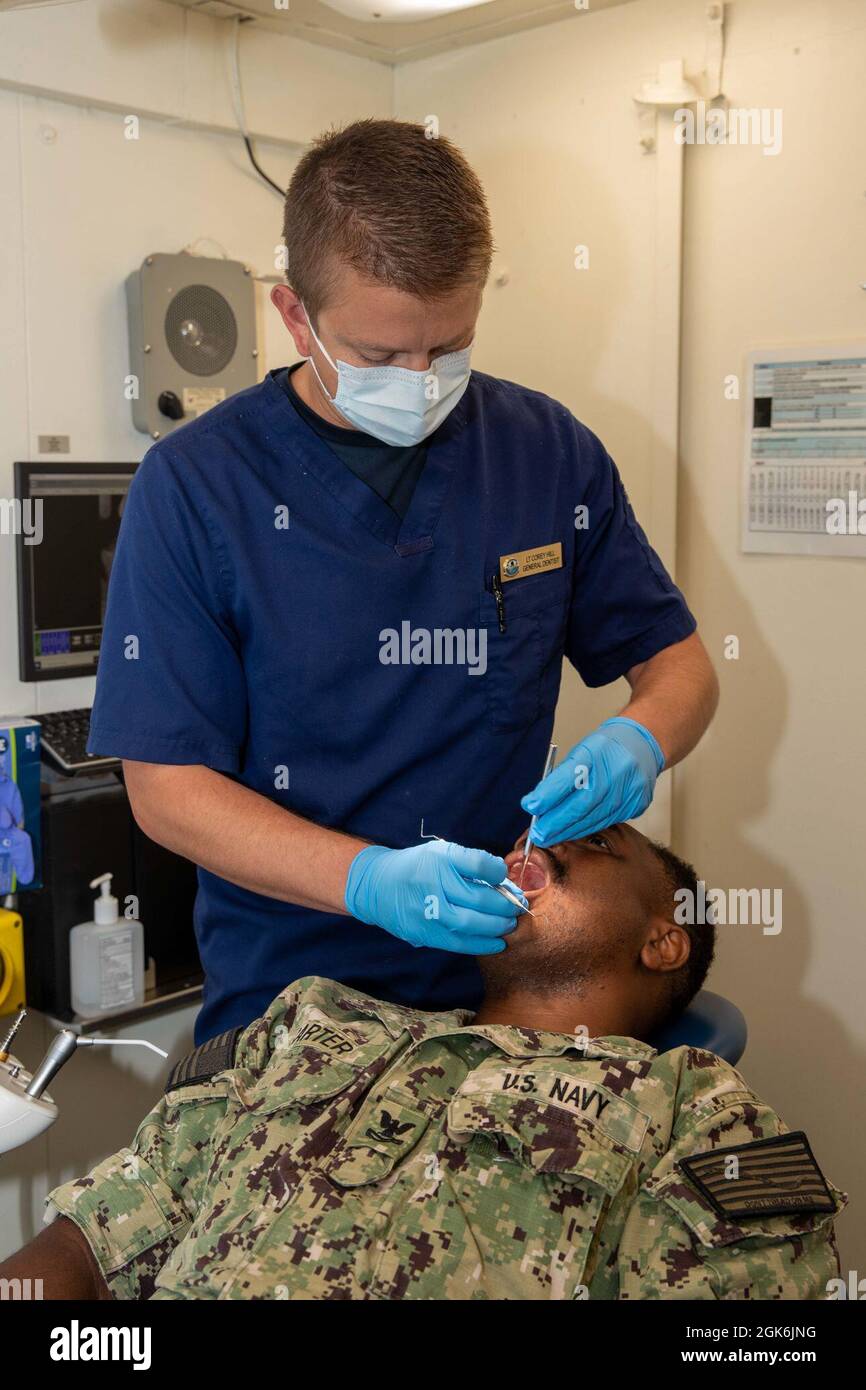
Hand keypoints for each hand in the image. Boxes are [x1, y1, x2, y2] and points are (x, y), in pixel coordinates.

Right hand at [344, 840, 525, 953]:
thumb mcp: (441, 853)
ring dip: (497, 927)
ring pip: (469, 924)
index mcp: (439, 859)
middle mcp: (432, 883)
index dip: (497, 871)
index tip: (504, 875)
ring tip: (509, 924)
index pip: (477, 864)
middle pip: (478, 898)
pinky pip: (458, 942)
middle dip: (504, 905)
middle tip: (517, 906)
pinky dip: (482, 944)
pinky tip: (497, 942)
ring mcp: (426, 911)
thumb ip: (471, 864)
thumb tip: (505, 882)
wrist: (378, 886)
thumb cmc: (418, 867)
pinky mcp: (423, 933)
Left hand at [520, 717, 663, 845]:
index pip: (569, 777)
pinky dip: (586, 828)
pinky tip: (572, 832)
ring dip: (568, 830)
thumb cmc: (605, 748)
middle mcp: (615, 772)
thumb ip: (561, 777)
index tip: (531, 806)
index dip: (548, 795)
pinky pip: (606, 821)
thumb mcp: (580, 752)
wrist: (642, 744)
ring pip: (593, 818)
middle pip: (581, 805)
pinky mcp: (636, 804)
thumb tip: (538, 804)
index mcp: (596, 752)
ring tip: (550, 837)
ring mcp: (629, 790)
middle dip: (556, 822)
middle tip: (538, 834)